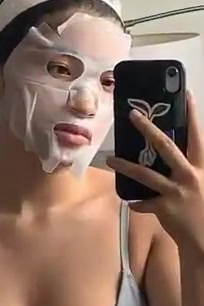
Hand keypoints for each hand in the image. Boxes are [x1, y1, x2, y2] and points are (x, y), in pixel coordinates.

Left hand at [107, 91, 203, 247]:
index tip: (186, 94)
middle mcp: (189, 176)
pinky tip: (131, 202)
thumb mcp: (201, 184)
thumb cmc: (203, 211)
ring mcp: (176, 192)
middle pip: (166, 146)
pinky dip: (137, 203)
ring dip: (125, 166)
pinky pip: (143, 202)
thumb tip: (172, 160)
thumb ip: (189, 170)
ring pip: (145, 174)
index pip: (197, 136)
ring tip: (110, 159)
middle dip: (148, 129)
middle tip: (134, 115)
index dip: (192, 115)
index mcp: (200, 168)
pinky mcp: (165, 208)